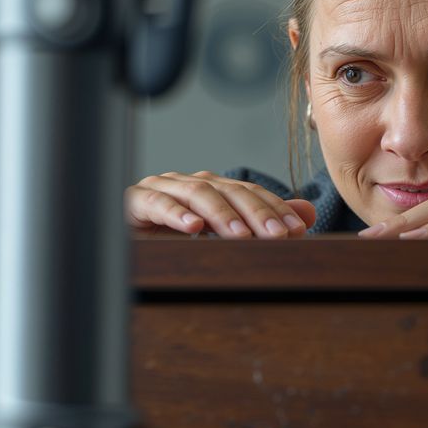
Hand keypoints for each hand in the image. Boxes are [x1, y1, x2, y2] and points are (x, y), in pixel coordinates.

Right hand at [125, 171, 315, 237]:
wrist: (120, 245)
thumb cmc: (172, 241)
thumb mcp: (222, 235)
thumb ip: (262, 222)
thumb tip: (307, 214)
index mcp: (211, 188)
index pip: (249, 192)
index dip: (274, 208)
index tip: (297, 230)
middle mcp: (189, 183)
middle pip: (228, 191)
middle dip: (256, 213)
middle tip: (278, 236)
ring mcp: (162, 189)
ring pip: (197, 194)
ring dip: (222, 215)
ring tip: (241, 235)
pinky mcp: (134, 201)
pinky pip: (157, 204)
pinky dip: (176, 215)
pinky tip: (193, 228)